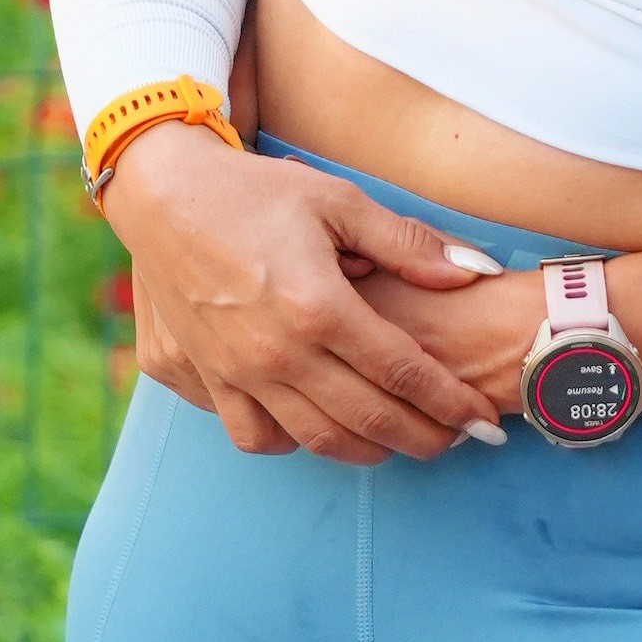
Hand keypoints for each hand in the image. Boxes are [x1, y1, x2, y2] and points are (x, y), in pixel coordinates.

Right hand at [103, 124, 508, 462]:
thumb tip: (476, 271)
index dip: (450, 404)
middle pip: (366, 420)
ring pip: (312, 440)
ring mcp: (231, 372)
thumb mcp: (339, 201)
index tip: (482, 422)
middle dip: (423, 439)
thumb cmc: (255, 191)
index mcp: (317, 307)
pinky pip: (252, 433)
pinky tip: (315, 425)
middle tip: (456, 443)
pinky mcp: (196, 377)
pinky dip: (290, 440)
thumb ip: (409, 245)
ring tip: (397, 441)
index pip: (403, 373)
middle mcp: (274, 352)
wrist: (160, 192)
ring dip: (365, 450)